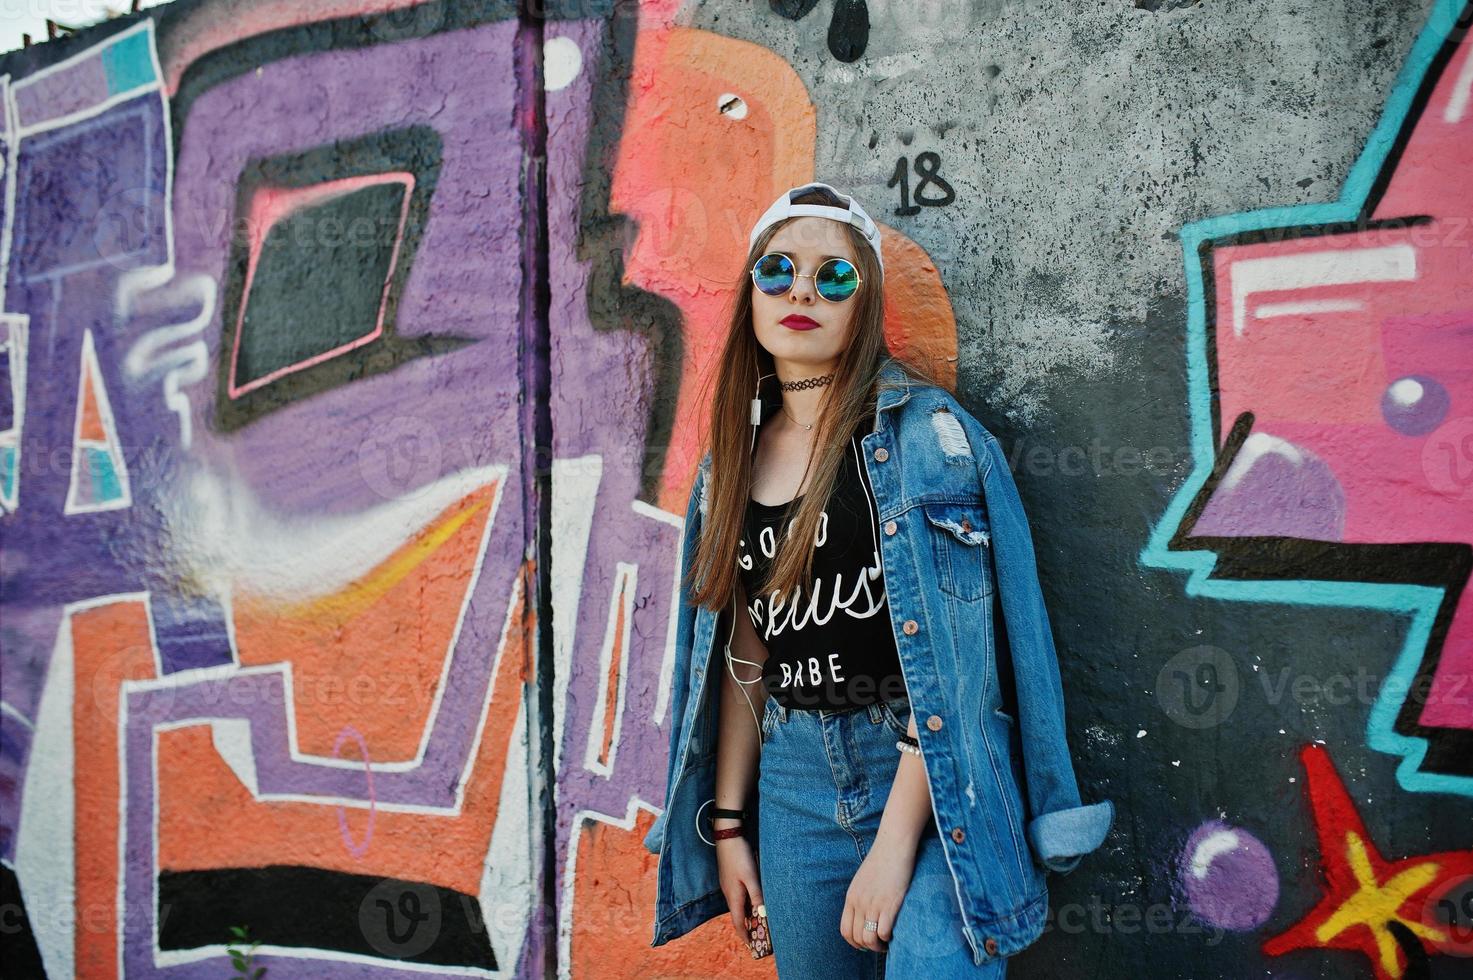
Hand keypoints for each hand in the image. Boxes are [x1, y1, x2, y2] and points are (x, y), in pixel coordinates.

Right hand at [715, 832, 763, 945]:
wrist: (727, 837)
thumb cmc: (739, 856)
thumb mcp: (750, 877)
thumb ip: (756, 895)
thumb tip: (762, 914)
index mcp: (733, 896)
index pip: (738, 923)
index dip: (745, 936)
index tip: (751, 947)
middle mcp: (729, 894)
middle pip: (738, 916)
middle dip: (747, 928)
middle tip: (758, 936)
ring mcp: (728, 886)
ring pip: (738, 906)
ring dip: (747, 916)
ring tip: (758, 922)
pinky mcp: (730, 879)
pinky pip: (738, 898)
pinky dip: (746, 904)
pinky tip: (754, 902)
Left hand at [841, 835, 917, 950]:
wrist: (893, 846)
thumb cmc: (882, 861)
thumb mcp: (863, 880)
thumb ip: (861, 896)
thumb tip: (865, 914)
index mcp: (851, 898)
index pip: (845, 931)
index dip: (854, 943)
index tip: (865, 943)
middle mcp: (859, 903)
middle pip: (857, 938)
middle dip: (868, 947)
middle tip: (880, 945)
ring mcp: (873, 904)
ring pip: (869, 939)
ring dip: (878, 946)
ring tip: (887, 943)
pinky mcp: (889, 904)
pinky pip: (883, 932)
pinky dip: (888, 938)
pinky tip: (894, 933)